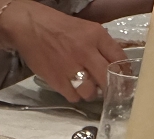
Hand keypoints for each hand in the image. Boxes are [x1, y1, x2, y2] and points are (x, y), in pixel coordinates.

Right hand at [0, 0, 124, 101]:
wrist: (28, 26)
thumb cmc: (57, 27)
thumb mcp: (84, 29)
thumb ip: (99, 46)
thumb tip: (112, 66)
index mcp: (95, 35)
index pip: (119, 58)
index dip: (124, 73)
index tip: (125, 81)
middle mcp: (85, 51)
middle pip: (107, 79)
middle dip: (111, 88)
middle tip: (111, 92)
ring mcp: (70, 67)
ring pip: (90, 92)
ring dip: (90, 93)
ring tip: (86, 88)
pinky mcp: (56, 79)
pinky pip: (73, 96)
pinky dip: (75, 95)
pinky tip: (72, 88)